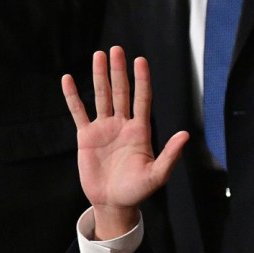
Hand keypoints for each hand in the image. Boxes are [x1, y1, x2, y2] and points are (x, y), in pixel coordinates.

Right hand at [63, 46, 187, 238]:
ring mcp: (104, 129)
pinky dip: (73, 96)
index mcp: (141, 131)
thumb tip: (185, 135)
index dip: (142, 80)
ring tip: (98, 55)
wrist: (114, 203)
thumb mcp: (157, 174)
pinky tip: (69, 79)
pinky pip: (78, 112)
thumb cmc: (138, 190)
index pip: (142, 99)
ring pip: (101, 97)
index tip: (140, 60)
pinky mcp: (86, 137)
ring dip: (99, 76)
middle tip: (116, 49)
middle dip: (119, 71)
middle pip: (121, 92)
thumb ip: (170, 155)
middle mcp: (123, 125)